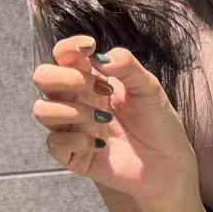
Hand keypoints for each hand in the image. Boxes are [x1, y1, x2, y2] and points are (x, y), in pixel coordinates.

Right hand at [31, 36, 199, 201]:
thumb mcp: (149, 88)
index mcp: (91, 79)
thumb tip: (99, 56)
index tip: (89, 47)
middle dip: (66, 78)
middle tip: (101, 89)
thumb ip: (126, 66)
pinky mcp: (74, 156)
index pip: (63, 56)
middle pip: (42, 77)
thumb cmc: (158, 123)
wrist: (170, 164)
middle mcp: (76, 101)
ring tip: (104, 118)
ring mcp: (73, 128)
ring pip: (42, 110)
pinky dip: (76, 140)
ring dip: (72, 110)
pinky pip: (55, 143)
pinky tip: (100, 144)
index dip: (68, 48)